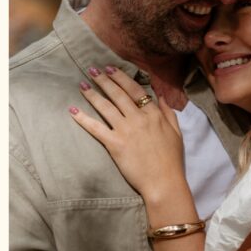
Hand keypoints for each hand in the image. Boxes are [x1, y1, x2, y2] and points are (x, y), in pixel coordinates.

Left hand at [69, 66, 185, 199]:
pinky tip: (73, 110)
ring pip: (106, 107)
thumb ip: (168, 113)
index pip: (135, 90)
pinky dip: (83, 118)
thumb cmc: (171, 160)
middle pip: (118, 94)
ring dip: (92, 94)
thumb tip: (161, 97)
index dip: (121, 78)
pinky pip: (96, 128)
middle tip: (92, 70)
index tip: (111, 69)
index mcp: (153, 114)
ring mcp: (126, 130)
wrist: (164, 182)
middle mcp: (138, 118)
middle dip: (104, 80)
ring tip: (82, 85)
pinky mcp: (115, 144)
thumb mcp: (176, 133)